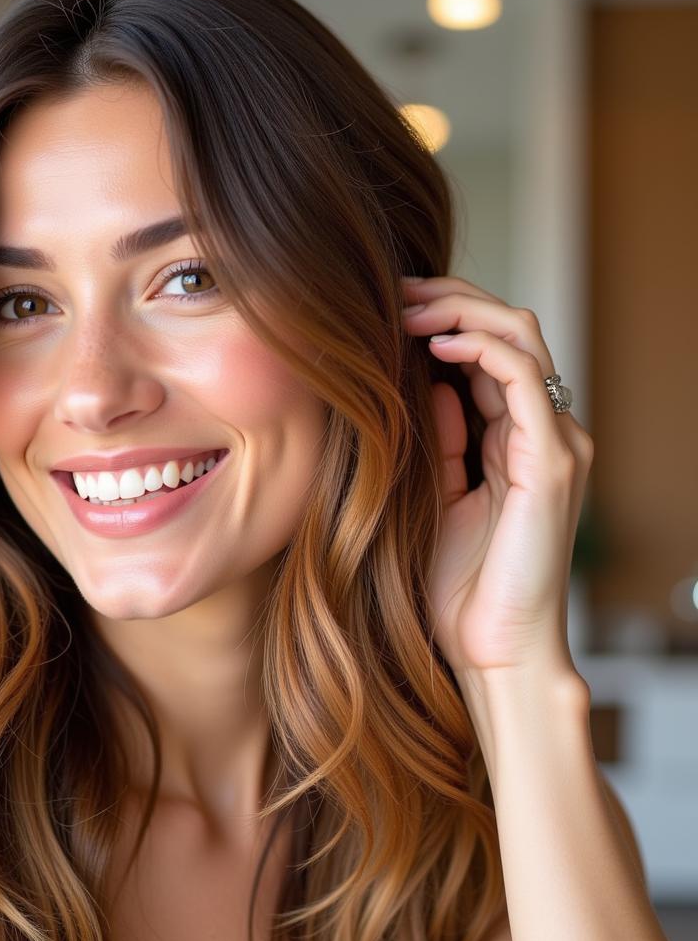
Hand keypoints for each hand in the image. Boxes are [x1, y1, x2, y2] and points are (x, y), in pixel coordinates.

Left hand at [400, 276, 593, 681]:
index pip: (488, 351)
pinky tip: (435, 341)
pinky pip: (524, 378)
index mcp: (515, 439)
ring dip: (461, 309)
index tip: (384, 307)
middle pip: (508, 330)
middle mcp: (543, 432)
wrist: (491, 650)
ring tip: (406, 305)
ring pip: (522, 338)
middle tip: (392, 290)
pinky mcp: (553, 461)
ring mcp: (555, 443)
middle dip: (450, 299)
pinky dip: (481, 347)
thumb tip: (429, 384)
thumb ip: (442, 439)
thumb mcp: (437, 494)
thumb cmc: (458, 586)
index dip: (441, 318)